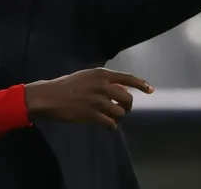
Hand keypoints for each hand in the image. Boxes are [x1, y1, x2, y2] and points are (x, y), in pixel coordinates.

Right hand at [24, 68, 152, 128]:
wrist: (49, 96)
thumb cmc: (67, 86)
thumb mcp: (86, 76)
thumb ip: (103, 81)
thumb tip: (120, 89)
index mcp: (101, 74)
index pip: (128, 78)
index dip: (142, 84)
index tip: (150, 90)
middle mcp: (102, 86)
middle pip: (128, 98)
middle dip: (127, 106)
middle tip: (121, 109)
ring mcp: (97, 101)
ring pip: (120, 113)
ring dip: (116, 117)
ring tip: (108, 117)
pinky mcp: (92, 114)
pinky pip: (111, 124)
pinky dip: (111, 127)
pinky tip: (106, 126)